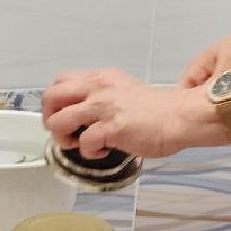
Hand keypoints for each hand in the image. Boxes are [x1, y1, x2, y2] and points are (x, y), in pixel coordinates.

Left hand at [42, 68, 201, 160]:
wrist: (180, 117)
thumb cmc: (158, 110)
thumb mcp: (124, 90)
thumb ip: (104, 96)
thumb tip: (85, 113)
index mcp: (101, 77)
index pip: (61, 81)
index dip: (56, 101)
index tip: (64, 114)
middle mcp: (98, 87)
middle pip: (51, 96)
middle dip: (49, 117)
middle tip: (63, 130)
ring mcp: (103, 107)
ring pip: (59, 120)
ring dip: (63, 137)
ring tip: (78, 143)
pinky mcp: (111, 128)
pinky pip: (83, 142)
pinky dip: (88, 153)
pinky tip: (102, 152)